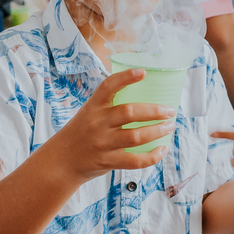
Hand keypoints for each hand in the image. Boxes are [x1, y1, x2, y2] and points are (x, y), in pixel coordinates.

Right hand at [51, 68, 177, 181]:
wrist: (63, 160)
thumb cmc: (83, 132)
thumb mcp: (90, 113)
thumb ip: (111, 106)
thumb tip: (146, 97)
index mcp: (93, 106)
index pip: (107, 86)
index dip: (125, 78)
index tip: (143, 72)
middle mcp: (97, 123)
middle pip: (129, 113)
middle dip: (154, 111)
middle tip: (170, 110)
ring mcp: (102, 143)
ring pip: (135, 137)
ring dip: (157, 131)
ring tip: (170, 126)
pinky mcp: (108, 161)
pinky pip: (134, 160)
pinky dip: (152, 156)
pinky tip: (162, 149)